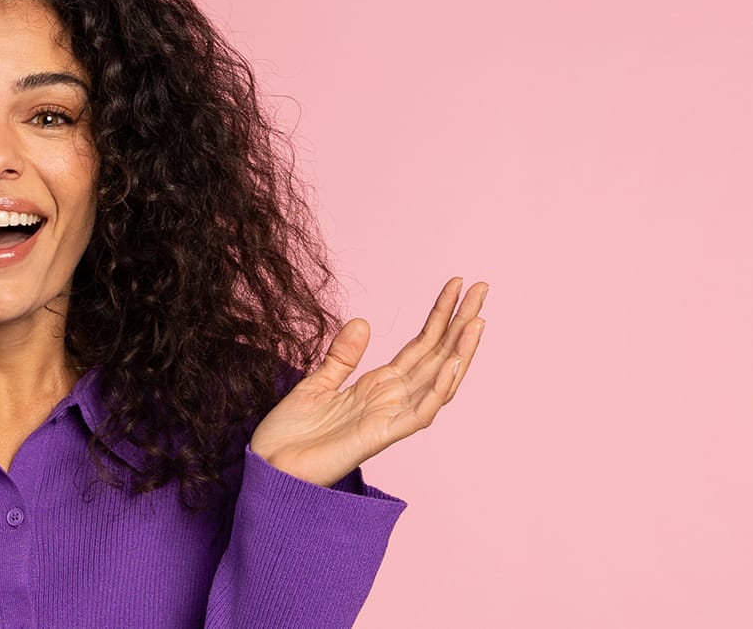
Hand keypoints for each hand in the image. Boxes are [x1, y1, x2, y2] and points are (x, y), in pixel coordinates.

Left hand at [249, 277, 488, 486]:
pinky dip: (439, 389)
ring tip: (478, 321)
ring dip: (460, 352)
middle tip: (482, 288)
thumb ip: (342, 357)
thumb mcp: (315, 383)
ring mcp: (389, 419)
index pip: (420, 346)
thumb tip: (362, 321)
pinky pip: (420, 413)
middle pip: (437, 357)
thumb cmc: (291, 434)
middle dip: (460, 323)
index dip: (439, 316)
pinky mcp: (381, 437)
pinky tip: (453, 363)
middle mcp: (391, 401)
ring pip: (438, 383)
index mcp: (378, 387)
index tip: (456, 285)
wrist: (270, 467)